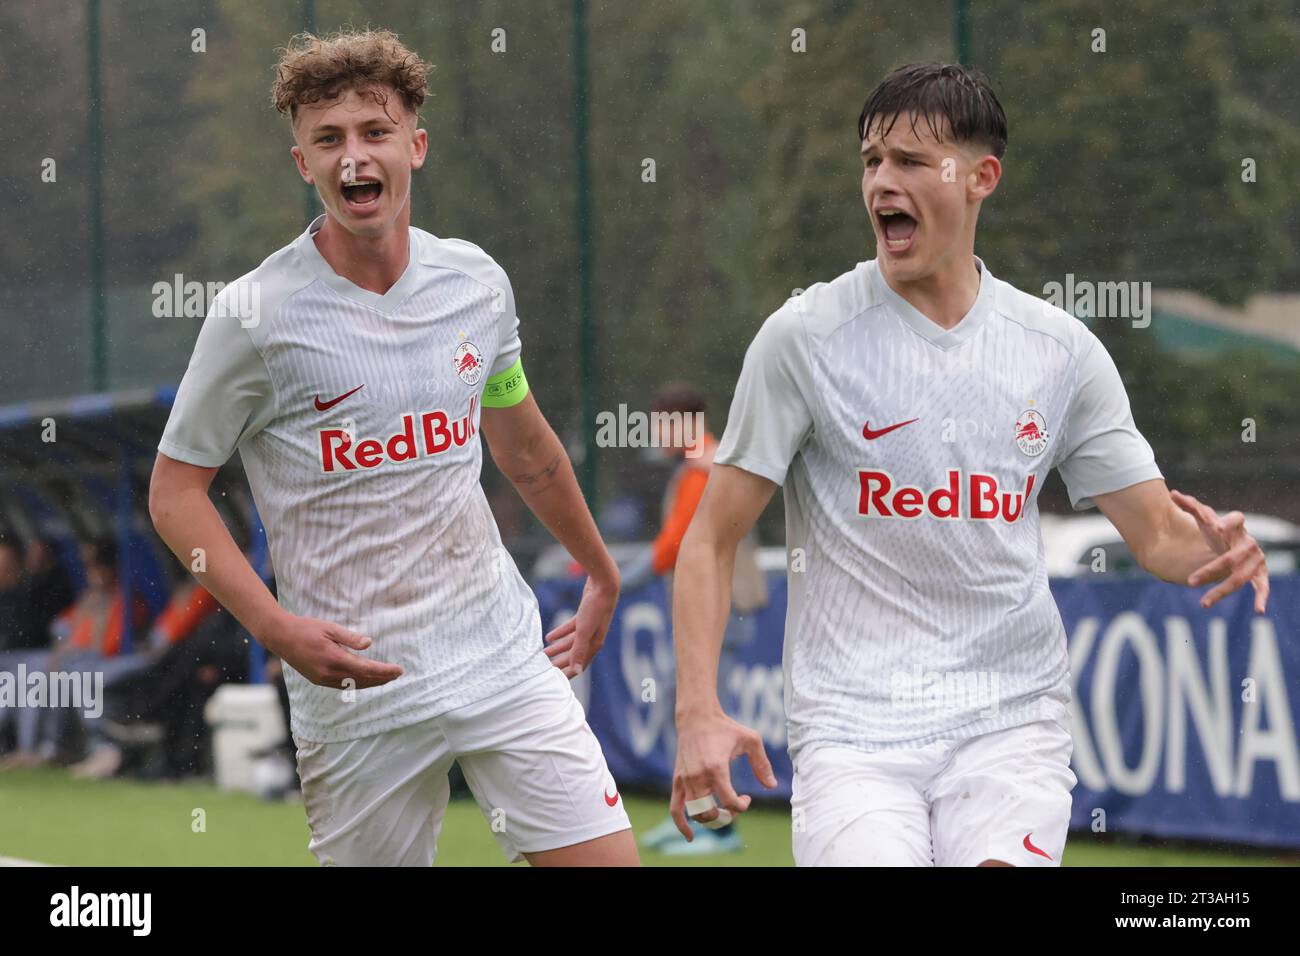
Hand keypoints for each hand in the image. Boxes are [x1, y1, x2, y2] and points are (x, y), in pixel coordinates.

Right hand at [259, 612, 403, 688]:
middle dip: (382, 678)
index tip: (399, 670)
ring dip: (371, 683)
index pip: (366, 668)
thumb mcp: (330, 628)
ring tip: (386, 678)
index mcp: (334, 659)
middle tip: (398, 674)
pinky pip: (343, 685)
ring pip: (353, 685)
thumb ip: (350, 637)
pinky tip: (366, 680)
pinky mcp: (318, 680)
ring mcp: (322, 679)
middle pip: (362, 680)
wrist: (280, 637)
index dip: (384, 671)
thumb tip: (370, 644)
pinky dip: (357, 683)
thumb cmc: (306, 628)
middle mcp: (329, 673)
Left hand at [543, 573, 618, 677]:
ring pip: (571, 641)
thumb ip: (579, 650)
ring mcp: (589, 626)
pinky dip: (560, 633)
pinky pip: (570, 629)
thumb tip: (577, 671)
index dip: (569, 672)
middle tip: (547, 669)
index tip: (557, 681)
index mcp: (595, 643)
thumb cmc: (595, 608)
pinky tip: (549, 637)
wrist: (603, 585)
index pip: (581, 663)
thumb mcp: (584, 630)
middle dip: (561, 661)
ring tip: (544, 653)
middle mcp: (593, 637)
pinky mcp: (584, 616)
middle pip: (574, 654)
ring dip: (558, 647)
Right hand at [670, 707, 776, 840]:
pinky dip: (681, 825)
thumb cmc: (725, 727)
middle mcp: (698, 776)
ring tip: (720, 815)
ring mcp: (685, 780)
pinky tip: (690, 837)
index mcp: (716, 768)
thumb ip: (762, 764)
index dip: (741, 806)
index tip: (747, 798)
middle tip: (734, 808)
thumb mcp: (751, 740)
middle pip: (711, 812)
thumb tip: (772, 786)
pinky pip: (675, 808)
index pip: (729, 801)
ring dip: (710, 820)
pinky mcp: (677, 780)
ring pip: (696, 813)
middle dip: (726, 817)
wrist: (697, 717)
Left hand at [1172, 490, 1269, 612]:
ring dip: (1221, 590)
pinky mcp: (1260, 573)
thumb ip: (1191, 506)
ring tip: (1203, 603)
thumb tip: (1173, 494)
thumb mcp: (1204, 519)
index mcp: (1236, 526)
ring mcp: (1256, 559)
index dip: (1229, 522)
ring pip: (1239, 577)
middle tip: (1189, 581)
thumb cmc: (1216, 530)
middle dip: (1210, 570)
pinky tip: (1259, 611)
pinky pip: (1262, 587)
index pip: (1237, 519)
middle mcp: (1248, 542)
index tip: (1217, 527)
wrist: (1232, 543)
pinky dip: (1262, 598)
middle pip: (1231, 557)